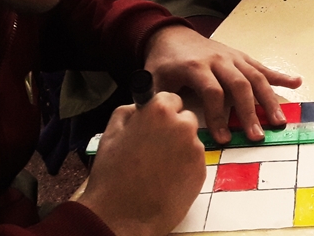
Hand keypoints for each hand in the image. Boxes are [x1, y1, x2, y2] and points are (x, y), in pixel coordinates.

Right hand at [77, 94, 203, 235]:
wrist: (123, 215)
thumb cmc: (113, 176)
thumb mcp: (111, 134)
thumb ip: (129, 112)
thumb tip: (140, 105)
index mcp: (159, 112)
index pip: (171, 98)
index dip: (161, 111)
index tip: (154, 122)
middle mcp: (182, 125)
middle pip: (185, 118)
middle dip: (173, 128)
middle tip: (152, 148)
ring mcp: (195, 147)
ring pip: (190, 140)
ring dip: (178, 148)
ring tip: (155, 167)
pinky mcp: (202, 168)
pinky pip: (194, 160)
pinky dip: (184, 166)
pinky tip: (165, 178)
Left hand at [144, 26, 302, 143]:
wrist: (171, 35)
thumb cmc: (163, 63)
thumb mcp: (154, 80)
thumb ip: (160, 101)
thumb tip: (167, 124)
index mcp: (196, 66)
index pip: (213, 92)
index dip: (219, 116)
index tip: (224, 138)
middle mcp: (219, 60)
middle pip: (239, 86)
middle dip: (250, 112)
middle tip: (257, 136)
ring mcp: (233, 57)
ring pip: (255, 78)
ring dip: (268, 100)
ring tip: (278, 121)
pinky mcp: (241, 57)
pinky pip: (262, 67)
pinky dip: (280, 76)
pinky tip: (297, 83)